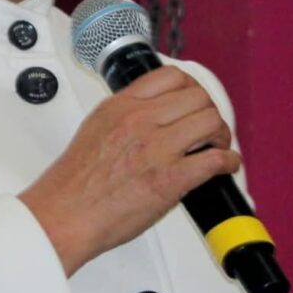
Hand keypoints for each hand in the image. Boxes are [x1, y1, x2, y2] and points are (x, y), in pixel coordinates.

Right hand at [19, 66, 239, 275]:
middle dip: (209, 112)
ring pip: (210, 122)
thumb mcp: (95, 128)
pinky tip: (225, 166)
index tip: (195, 101)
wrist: (64, 215)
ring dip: (221, 135)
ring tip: (217, 147)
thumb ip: (124, 115)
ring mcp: (156, 148)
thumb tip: (152, 115)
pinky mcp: (170, 178)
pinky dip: (228, 162)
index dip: (192, 88)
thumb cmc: (75, 183)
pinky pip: (214, 160)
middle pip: (197, 97)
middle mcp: (140, 121)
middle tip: (209, 129)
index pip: (171, 77)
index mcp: (121, 106)